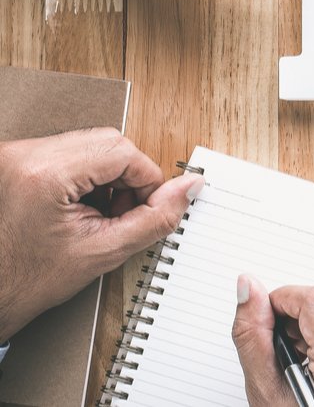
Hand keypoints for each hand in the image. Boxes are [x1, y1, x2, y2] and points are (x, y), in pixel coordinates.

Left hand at [0, 129, 202, 340]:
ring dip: (108, 177)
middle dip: (128, 177)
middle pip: (108, 142)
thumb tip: (188, 188)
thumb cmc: (28, 279)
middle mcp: (25, 155)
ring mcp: (18, 156)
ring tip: (99, 213)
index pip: (122, 151)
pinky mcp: (18, 161)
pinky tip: (81, 206)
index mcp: (44, 173)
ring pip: (91, 144)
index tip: (147, 208)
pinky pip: (70, 152)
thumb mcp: (103, 252)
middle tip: (122, 212)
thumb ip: (154, 218)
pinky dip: (87, 177)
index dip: (146, 180)